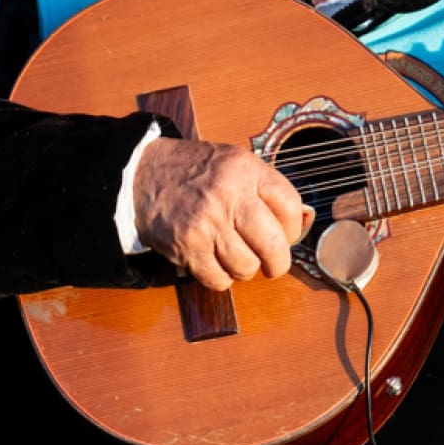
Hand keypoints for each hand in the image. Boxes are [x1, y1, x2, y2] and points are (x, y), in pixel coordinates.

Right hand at [132, 136, 309, 290]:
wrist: (142, 174)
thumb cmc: (196, 174)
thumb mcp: (234, 164)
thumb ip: (266, 189)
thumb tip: (301, 224)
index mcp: (244, 169)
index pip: (290, 206)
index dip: (293, 228)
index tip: (285, 235)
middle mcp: (227, 194)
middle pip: (273, 244)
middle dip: (278, 262)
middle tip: (273, 265)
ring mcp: (206, 222)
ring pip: (246, 267)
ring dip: (245, 270)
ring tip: (235, 256)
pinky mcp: (187, 246)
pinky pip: (218, 279)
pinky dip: (221, 278)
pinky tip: (215, 263)